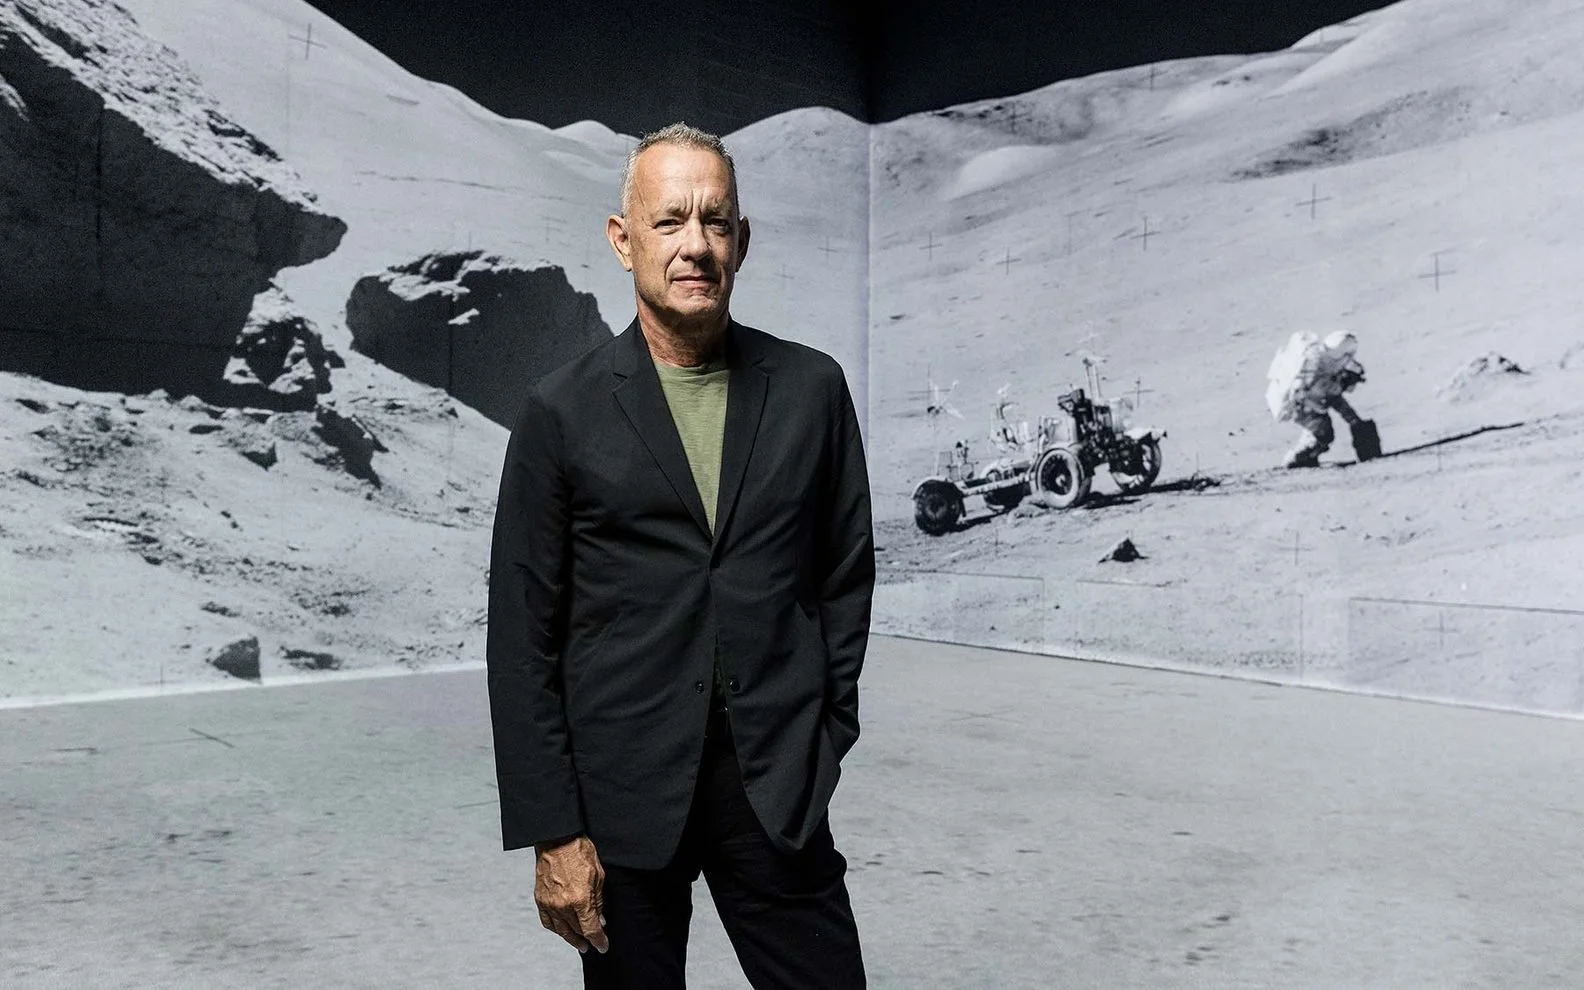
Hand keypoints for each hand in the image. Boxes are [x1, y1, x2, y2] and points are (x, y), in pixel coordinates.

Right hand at [534, 835, 608, 954]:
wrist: (557, 839)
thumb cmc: (579, 852)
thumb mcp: (598, 876)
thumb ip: (598, 902)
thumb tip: (600, 920)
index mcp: (580, 900)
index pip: (591, 930)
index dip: (599, 941)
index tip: (603, 946)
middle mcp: (563, 905)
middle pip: (577, 931)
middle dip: (587, 938)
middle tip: (594, 943)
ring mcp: (550, 903)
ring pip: (561, 930)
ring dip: (571, 938)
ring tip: (579, 944)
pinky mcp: (540, 899)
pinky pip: (547, 921)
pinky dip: (556, 929)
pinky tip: (562, 931)